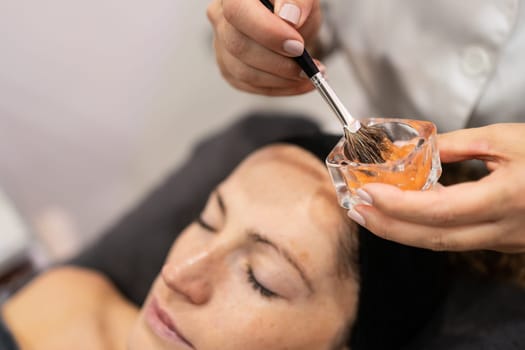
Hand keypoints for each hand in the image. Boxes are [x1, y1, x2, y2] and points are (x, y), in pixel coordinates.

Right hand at [207, 0, 322, 95]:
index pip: (238, 12)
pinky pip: (250, 86)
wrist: (291, 20)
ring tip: (308, 75)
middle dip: (278, 62)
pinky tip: (298, 83)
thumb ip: (298, 0)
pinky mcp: (229, 68)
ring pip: (244, 72)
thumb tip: (290, 16)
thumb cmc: (293, 4)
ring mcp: (222, 45)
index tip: (297, 46)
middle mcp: (220, 17)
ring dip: (281, 80)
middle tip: (306, 67)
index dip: (267, 32)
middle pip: (239, 46)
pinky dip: (278, 88)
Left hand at [347, 123, 524, 252]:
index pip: (438, 211)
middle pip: (432, 238)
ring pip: (441, 244)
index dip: (398, 205)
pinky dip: (421, 230)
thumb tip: (419, 148)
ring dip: (400, 231)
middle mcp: (502, 228)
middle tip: (356, 209)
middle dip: (387, 226)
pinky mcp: (500, 241)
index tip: (367, 192)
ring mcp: (501, 240)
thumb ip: (458, 145)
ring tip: (370, 213)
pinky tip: (402, 215)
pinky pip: (453, 240)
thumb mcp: (507, 138)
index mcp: (506, 198)